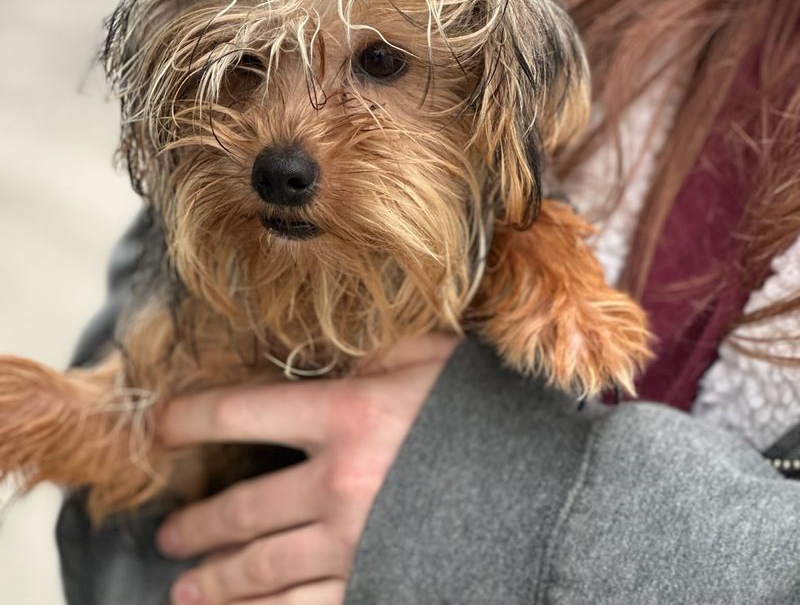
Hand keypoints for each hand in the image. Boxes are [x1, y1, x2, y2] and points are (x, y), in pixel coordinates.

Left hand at [156, 332, 458, 604]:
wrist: (550, 488)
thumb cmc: (488, 412)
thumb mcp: (431, 359)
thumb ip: (375, 354)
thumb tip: (334, 360)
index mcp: (345, 415)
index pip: (240, 413)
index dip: (189, 417)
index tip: (161, 425)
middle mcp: (336, 482)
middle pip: (241, 507)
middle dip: (197, 523)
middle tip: (171, 536)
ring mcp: (353, 542)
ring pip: (261, 569)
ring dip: (217, 579)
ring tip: (187, 587)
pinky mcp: (376, 584)